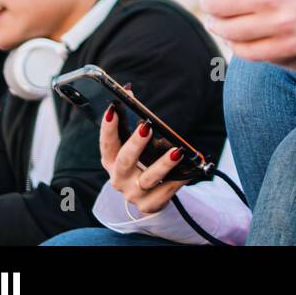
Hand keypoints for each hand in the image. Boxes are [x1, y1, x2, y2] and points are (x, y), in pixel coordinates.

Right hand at [99, 99, 188, 214]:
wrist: (148, 196)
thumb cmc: (141, 162)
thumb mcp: (134, 145)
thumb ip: (131, 120)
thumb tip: (128, 90)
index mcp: (111, 161)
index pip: (106, 144)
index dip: (107, 128)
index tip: (113, 109)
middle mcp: (118, 178)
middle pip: (124, 161)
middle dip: (135, 144)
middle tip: (147, 126)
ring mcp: (133, 193)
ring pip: (148, 178)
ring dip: (162, 165)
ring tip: (177, 152)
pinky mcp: (150, 204)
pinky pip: (166, 191)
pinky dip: (178, 180)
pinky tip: (190, 171)